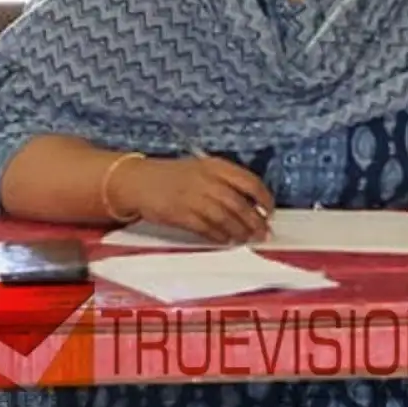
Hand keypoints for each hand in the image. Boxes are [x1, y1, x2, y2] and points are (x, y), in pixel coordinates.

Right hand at [119, 155, 274, 242]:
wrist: (138, 181)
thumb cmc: (171, 176)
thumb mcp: (201, 168)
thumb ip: (224, 182)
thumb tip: (251, 203)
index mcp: (214, 165)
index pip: (248, 181)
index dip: (263, 198)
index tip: (269, 211)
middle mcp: (206, 180)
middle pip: (239, 204)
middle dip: (254, 221)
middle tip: (262, 233)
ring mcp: (193, 197)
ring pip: (225, 218)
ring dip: (239, 231)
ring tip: (246, 239)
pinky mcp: (181, 214)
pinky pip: (206, 228)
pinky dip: (219, 236)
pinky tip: (226, 240)